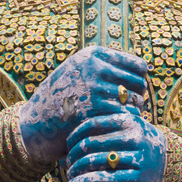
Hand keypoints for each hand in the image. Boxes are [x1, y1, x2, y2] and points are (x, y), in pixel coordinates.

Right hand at [18, 46, 147, 165]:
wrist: (36, 122)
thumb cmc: (62, 98)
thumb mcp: (78, 71)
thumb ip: (104, 66)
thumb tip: (144, 68)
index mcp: (93, 55)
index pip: (137, 65)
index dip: (139, 80)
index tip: (134, 91)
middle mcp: (95, 67)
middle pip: (139, 82)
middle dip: (139, 97)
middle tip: (132, 108)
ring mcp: (95, 88)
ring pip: (135, 101)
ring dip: (134, 111)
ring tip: (125, 116)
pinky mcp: (95, 110)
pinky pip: (126, 115)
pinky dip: (127, 123)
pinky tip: (119, 126)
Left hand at [65, 112, 166, 181]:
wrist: (168, 165)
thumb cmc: (139, 146)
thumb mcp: (129, 129)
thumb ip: (106, 128)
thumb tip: (69, 142)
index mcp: (129, 121)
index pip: (92, 124)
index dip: (74, 135)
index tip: (67, 146)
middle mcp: (134, 137)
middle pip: (91, 144)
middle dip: (73, 156)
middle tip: (66, 164)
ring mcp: (138, 158)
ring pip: (95, 163)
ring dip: (75, 171)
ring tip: (69, 177)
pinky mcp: (138, 179)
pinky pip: (103, 180)